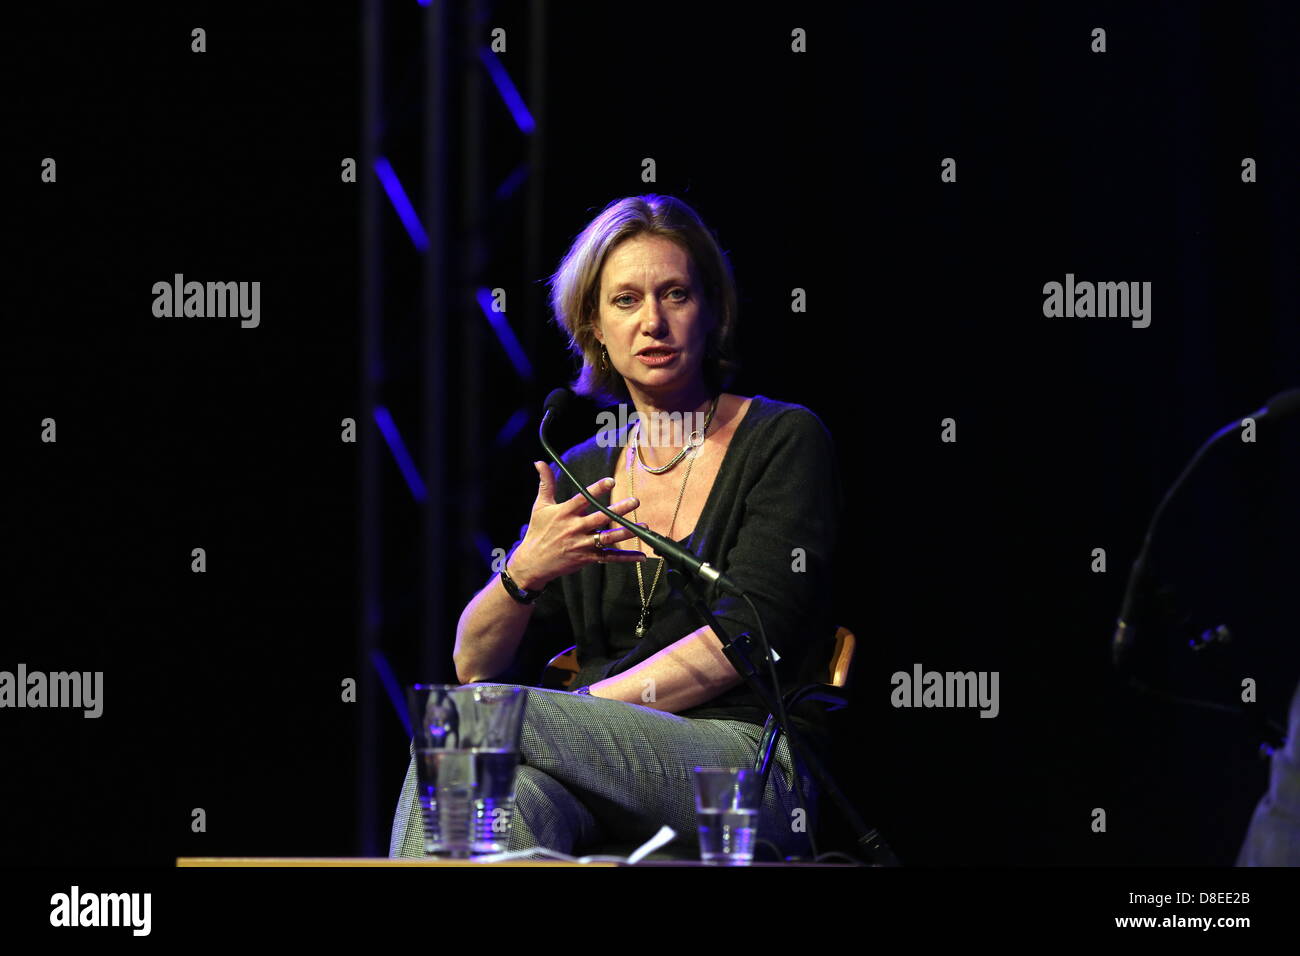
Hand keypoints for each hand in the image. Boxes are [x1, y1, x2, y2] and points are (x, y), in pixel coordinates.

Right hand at [508, 461, 646, 588]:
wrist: (532, 563)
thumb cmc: (537, 532)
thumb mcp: (540, 506)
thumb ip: (545, 483)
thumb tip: (540, 462)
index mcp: (564, 513)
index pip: (582, 498)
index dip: (596, 489)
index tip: (611, 481)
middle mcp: (574, 528)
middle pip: (600, 518)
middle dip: (618, 510)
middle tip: (634, 501)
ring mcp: (581, 545)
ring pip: (607, 538)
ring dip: (626, 532)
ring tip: (643, 526)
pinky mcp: (586, 559)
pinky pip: (609, 557)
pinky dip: (625, 558)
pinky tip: (640, 556)